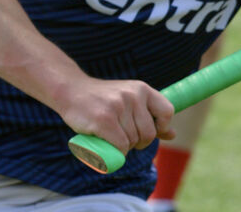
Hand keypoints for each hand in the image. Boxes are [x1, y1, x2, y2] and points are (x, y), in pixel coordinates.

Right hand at [59, 77, 173, 154]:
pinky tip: (107, 144)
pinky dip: (116, 152)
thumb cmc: (100, 98)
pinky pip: (121, 146)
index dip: (161, 127)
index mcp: (140, 88)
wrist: (68, 89)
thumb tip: (172, 134)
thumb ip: (149, 115)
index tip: (146, 131)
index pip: (167, 112)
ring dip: (124, 147)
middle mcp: (132, 95)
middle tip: (123, 137)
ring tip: (110, 136)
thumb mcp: (128, 100)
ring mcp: (117, 107)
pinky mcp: (104, 120)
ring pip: (133, 141)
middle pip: (148, 133)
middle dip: (138, 142)